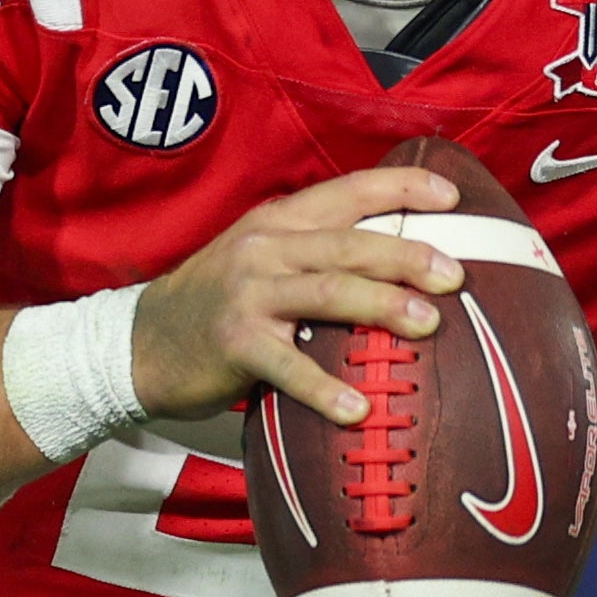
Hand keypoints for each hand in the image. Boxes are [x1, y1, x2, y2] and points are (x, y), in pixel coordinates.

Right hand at [132, 167, 465, 424]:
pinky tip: (359, 408)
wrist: (142, 342)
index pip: (349, 191)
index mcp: (280, 220)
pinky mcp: (235, 344)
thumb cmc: (221, 302)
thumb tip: (403, 258)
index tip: (452, 198)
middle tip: (455, 275)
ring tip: (428, 323)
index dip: (401, 189)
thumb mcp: (263, 256)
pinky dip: (325, 388)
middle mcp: (266, 248)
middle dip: (406, 254)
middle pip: (348, 243)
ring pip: (326, 291)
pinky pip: (289, 366)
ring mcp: (249, 294)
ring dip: (381, 305)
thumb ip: (317, 250)